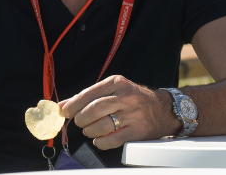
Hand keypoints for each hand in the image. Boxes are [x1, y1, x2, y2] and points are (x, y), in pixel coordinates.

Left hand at [59, 75, 178, 149]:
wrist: (164, 109)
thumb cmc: (134, 99)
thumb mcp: (114, 90)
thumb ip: (88, 97)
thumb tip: (61, 106)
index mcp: (118, 83)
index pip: (89, 93)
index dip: (73, 105)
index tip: (65, 112)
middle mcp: (126, 97)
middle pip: (93, 110)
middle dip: (81, 119)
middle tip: (80, 122)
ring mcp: (133, 114)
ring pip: (101, 126)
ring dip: (90, 131)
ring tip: (91, 130)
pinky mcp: (138, 131)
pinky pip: (112, 140)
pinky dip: (101, 142)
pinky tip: (101, 139)